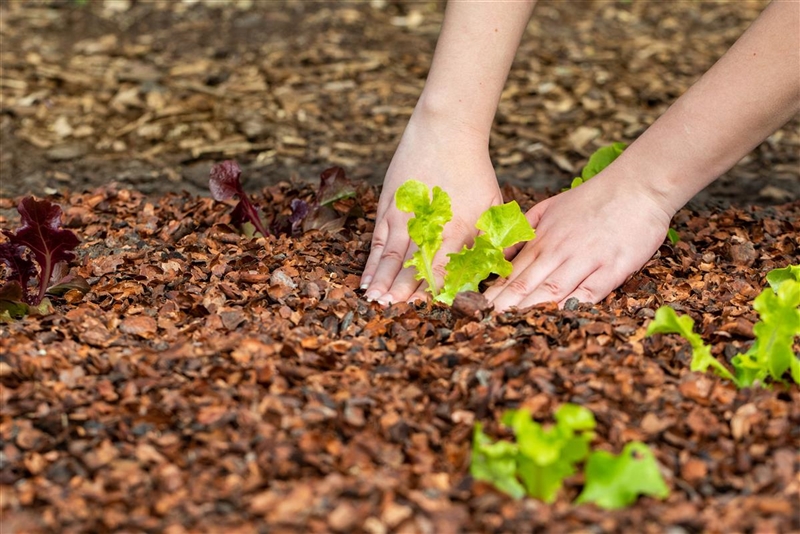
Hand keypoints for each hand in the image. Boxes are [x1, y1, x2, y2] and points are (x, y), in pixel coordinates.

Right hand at [361, 112, 502, 304]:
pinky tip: (366, 281)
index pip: (444, 269)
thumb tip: (498, 271)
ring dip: (382, 282)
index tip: (428, 313)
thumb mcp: (493, 205)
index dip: (434, 293)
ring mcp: (403, 217)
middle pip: (412, 267)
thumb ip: (494, 239)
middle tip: (391, 315)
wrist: (445, 132)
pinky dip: (371, 264)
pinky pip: (377, 243)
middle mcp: (427, 225)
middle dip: (402, 294)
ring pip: (390, 257)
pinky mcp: (388, 209)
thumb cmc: (474, 172)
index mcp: (456, 228)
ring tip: (374, 303)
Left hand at [484, 171, 673, 310]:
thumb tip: (499, 252)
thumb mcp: (549, 208)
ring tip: (505, 326)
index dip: (491, 293)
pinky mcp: (612, 268)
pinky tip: (554, 321)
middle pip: (523, 285)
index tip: (474, 309)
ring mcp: (584, 260)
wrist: (637, 185)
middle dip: (500, 307)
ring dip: (526, 310)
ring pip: (550, 291)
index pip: (510, 272)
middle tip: (480, 324)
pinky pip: (588, 293)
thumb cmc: (593, 199)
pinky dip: (570, 307)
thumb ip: (524, 230)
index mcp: (542, 240)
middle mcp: (558, 252)